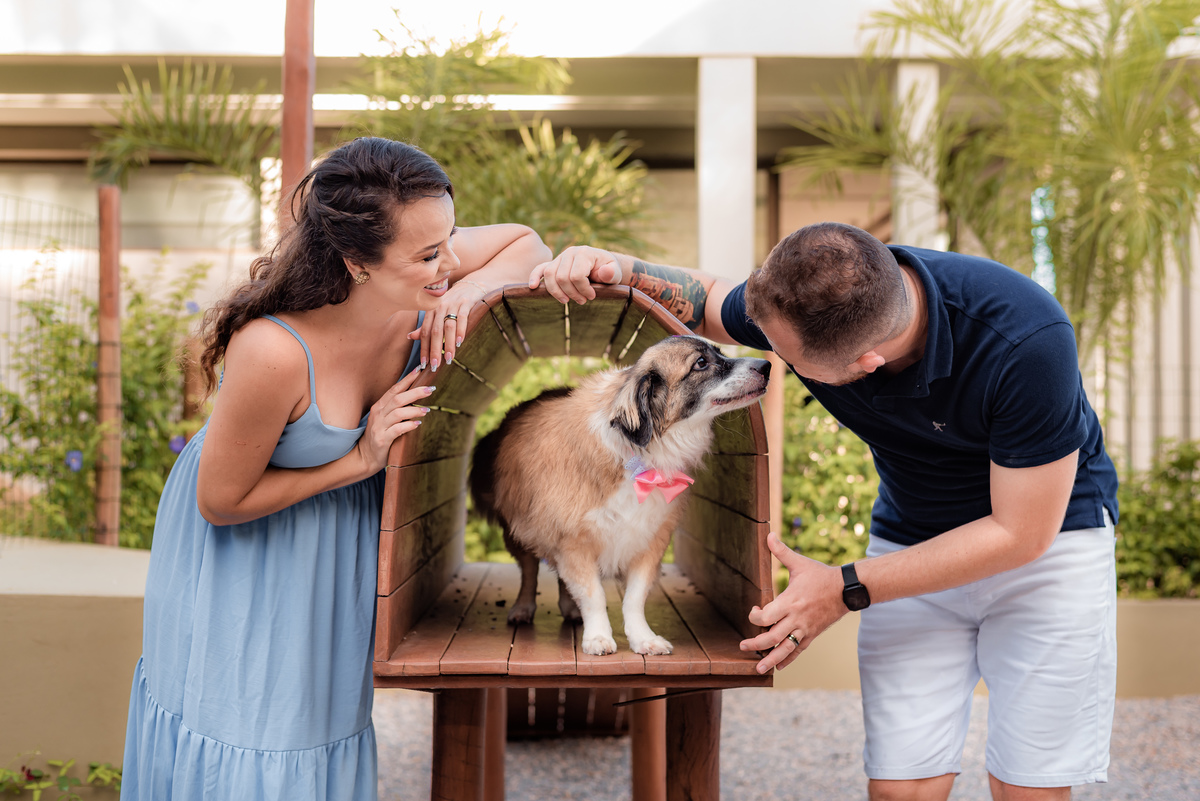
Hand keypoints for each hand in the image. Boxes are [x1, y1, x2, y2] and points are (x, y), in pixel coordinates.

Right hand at [354, 368, 433, 473]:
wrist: (366, 456)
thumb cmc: (380, 435)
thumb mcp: (385, 418)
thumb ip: (396, 408)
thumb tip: (415, 396)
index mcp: (379, 407)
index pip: (394, 389)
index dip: (407, 379)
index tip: (419, 370)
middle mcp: (378, 414)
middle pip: (397, 398)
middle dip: (415, 392)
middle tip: (430, 389)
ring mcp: (379, 427)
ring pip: (398, 413)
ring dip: (414, 410)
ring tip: (426, 410)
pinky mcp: (382, 439)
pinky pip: (397, 429)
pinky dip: (409, 425)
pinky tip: (417, 424)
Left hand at [407, 279, 487, 371]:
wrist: (470, 286)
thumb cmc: (452, 302)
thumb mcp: (437, 312)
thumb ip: (425, 325)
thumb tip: (409, 336)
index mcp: (431, 311)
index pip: (424, 332)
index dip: (424, 348)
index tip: (424, 364)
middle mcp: (439, 307)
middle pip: (435, 332)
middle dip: (435, 350)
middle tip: (435, 366)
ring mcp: (453, 304)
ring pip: (448, 327)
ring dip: (448, 344)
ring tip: (449, 359)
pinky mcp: (466, 303)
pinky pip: (462, 318)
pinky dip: (461, 330)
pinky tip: (460, 342)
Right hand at [528, 246, 622, 304]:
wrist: (603, 265)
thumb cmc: (609, 271)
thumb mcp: (616, 272)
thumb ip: (612, 273)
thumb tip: (605, 272)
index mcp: (585, 253)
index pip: (576, 275)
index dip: (584, 290)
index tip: (592, 296)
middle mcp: (570, 252)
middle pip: (562, 277)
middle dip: (572, 293)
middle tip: (583, 301)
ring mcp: (560, 257)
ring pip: (550, 276)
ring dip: (557, 292)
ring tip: (567, 301)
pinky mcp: (554, 264)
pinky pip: (540, 269)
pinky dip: (535, 277)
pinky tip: (533, 287)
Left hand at [739, 532, 846, 673]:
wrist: (847, 589)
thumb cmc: (821, 576)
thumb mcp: (800, 563)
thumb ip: (781, 552)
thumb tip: (768, 534)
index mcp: (790, 602)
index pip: (766, 617)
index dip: (755, 618)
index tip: (754, 612)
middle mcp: (796, 618)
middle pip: (772, 637)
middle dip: (755, 645)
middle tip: (743, 647)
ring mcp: (805, 629)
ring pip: (785, 649)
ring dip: (770, 659)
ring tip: (759, 669)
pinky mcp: (812, 634)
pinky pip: (799, 650)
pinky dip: (788, 659)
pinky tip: (779, 667)